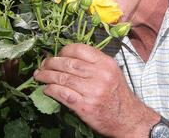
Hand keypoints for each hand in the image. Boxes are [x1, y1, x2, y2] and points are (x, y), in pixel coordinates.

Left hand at [33, 43, 157, 136]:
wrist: (129, 119)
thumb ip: (95, 64)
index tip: (57, 55)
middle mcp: (100, 75)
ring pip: (63, 78)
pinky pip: (63, 94)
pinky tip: (46, 89)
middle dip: (51, 63)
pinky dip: (51, 90)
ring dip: (47, 76)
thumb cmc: (119, 96)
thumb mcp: (112, 73)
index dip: (64, 51)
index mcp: (106, 63)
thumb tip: (69, 58)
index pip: (80, 49)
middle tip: (43, 65)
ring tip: (39, 76)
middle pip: (68, 63)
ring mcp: (92, 91)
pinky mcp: (85, 106)